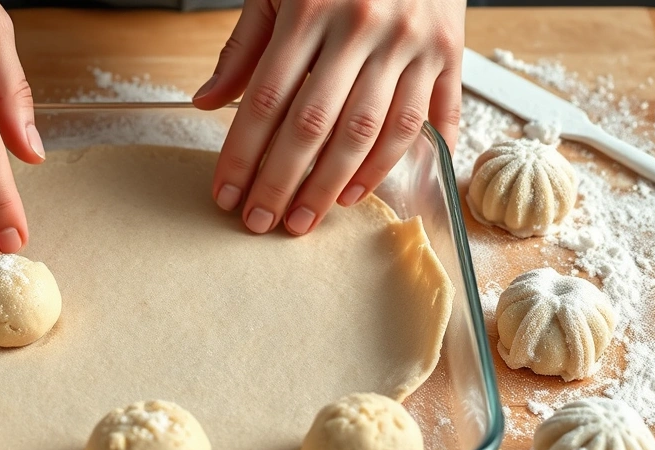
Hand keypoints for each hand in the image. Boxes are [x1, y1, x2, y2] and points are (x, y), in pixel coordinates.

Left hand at [193, 0, 464, 234]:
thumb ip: (245, 44)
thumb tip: (206, 102)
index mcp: (311, 8)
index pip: (264, 100)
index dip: (242, 155)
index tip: (227, 194)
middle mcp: (363, 28)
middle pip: (314, 126)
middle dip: (282, 183)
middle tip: (261, 223)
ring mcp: (410, 43)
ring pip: (369, 133)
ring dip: (333, 186)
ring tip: (305, 218)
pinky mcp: (449, 53)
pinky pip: (425, 121)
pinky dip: (393, 162)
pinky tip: (361, 192)